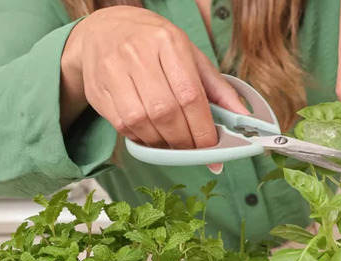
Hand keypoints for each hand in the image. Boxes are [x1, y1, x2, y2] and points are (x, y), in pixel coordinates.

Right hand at [60, 6, 247, 170]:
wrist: (105, 30)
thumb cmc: (155, 45)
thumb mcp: (191, 56)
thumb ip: (218, 88)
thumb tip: (243, 117)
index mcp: (168, 42)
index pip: (190, 94)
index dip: (202, 128)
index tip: (212, 146)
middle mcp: (137, 53)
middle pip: (165, 111)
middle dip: (184, 140)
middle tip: (195, 151)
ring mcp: (113, 70)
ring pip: (141, 121)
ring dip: (163, 143)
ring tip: (175, 145)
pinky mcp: (97, 89)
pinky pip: (122, 125)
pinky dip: (141, 139)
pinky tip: (153, 137)